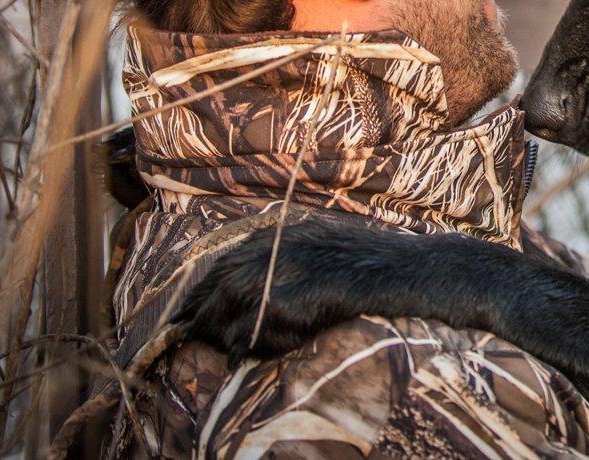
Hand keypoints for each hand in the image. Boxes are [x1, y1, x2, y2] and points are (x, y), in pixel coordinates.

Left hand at [176, 219, 418, 364]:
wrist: (405, 269)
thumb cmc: (371, 262)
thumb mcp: (322, 248)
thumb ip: (288, 262)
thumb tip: (249, 292)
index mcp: (281, 232)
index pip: (226, 262)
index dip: (202, 290)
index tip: (185, 312)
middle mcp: (277, 245)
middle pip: (221, 281)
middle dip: (201, 312)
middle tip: (184, 335)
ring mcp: (285, 268)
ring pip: (233, 304)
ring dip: (222, 331)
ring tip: (219, 349)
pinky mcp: (294, 295)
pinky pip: (257, 325)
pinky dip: (250, 342)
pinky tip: (247, 355)